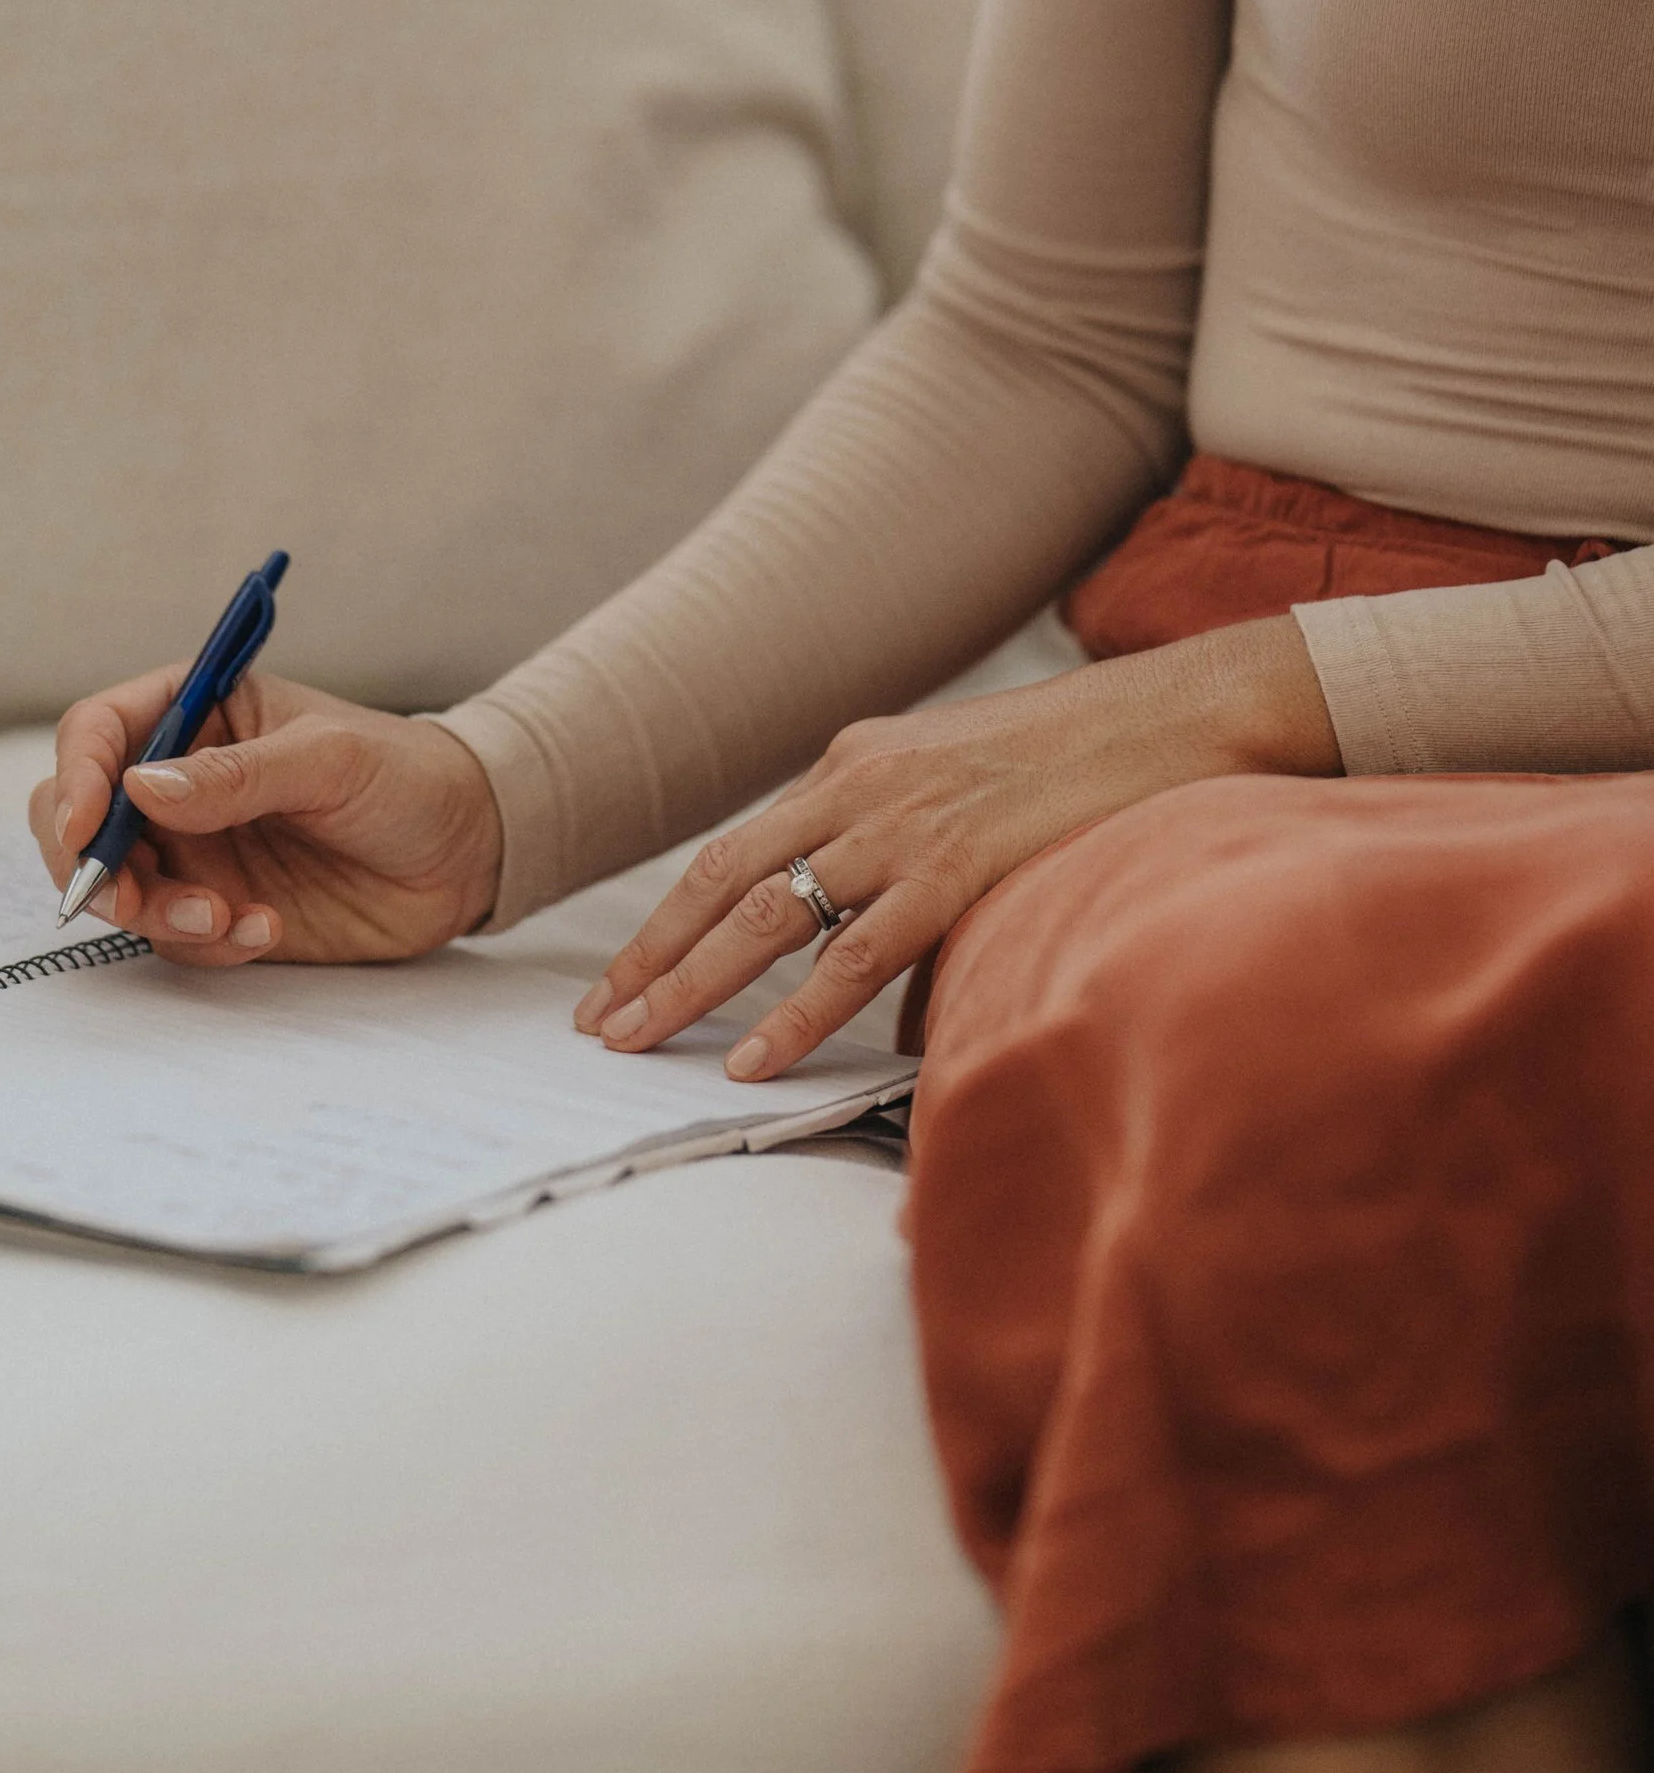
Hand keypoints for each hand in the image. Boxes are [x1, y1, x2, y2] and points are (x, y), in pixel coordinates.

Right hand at [32, 669, 503, 968]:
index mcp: (196, 713)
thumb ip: (236, 776)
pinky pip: (176, 935)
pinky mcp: (220, 907)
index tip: (81, 828)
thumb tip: (140, 788)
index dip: (76, 778)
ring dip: (155, 912)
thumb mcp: (330, 759)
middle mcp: (179, 781)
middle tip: (128, 900)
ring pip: (121, 887)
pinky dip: (205, 941)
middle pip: (80, 818)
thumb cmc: (407, 776)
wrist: (469, 852)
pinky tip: (264, 929)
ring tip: (224, 918)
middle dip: (91, 864)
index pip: (99, 733)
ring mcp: (196, 849)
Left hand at [574, 615, 1339, 1080]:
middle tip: (593, 1023)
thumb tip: (889, 999)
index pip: (734, 848)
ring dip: (689, 985)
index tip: (620, 977)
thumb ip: (909, 878)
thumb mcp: (969, 801)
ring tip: (635, 1044)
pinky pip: (854, 953)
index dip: (669, 917)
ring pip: (764, 915)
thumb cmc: (1089, 766)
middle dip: (649, 956)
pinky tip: (748, 1058)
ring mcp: (903, 822)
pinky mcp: (956, 864)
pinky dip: (793, 1012)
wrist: (1179, 714)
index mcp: (855, 762)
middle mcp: (859, 784)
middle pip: (721, 878)